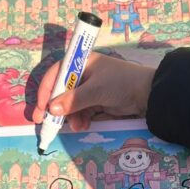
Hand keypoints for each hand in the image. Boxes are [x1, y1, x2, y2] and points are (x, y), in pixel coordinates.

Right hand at [33, 51, 154, 131]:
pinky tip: (84, 126)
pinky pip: (82, 111)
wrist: (148, 94)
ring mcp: (90, 88)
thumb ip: (73, 101)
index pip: (56, 74)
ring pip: (71, 104)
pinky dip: (81, 119)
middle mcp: (84, 73)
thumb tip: (51, 110)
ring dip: (71, 116)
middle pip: (62, 91)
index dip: (46, 90)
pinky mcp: (97, 101)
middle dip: (56, 108)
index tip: (41, 108)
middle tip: (46, 123)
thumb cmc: (121, 84)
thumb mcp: (96, 91)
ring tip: (77, 127)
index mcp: (82, 62)